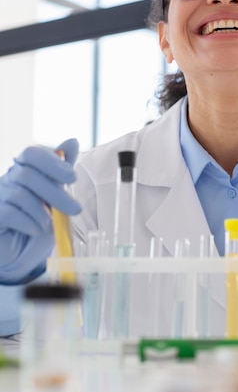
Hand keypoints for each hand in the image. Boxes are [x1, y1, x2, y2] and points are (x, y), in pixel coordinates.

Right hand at [0, 138, 81, 282]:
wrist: (21, 250)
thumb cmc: (39, 219)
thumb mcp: (55, 195)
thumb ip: (62, 169)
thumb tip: (73, 141)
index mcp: (23, 169)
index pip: (32, 154)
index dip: (52, 162)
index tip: (72, 177)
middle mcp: (8, 179)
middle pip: (29, 175)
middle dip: (56, 193)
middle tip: (76, 209)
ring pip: (21, 195)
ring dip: (43, 213)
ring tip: (52, 226)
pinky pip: (10, 213)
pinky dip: (30, 223)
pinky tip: (37, 230)